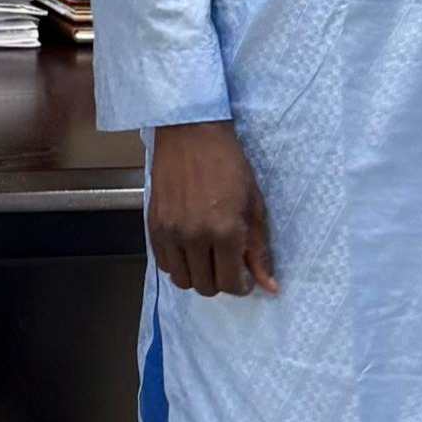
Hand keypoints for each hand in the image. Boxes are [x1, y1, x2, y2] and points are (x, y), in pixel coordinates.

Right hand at [147, 121, 278, 296]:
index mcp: (225, 232)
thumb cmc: (227, 164)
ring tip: (206, 257)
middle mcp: (194, 236)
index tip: (244, 275)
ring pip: (182, 279)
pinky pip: (163, 263)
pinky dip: (177, 263)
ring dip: (197, 275)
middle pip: (206, 286)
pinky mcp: (153, 225)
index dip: (242, 285)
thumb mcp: (254, 205)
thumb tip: (269, 285)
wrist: (191, 135)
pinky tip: (188, 247)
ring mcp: (170, 232)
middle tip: (227, 264)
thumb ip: (259, 249)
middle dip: (221, 281)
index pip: (232, 284)